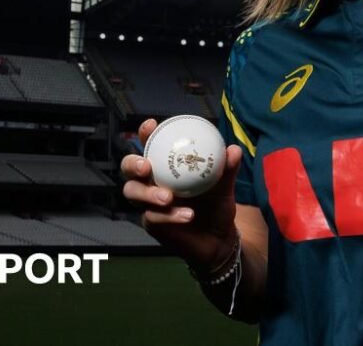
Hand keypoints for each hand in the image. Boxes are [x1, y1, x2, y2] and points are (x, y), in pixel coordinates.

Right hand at [120, 118, 242, 274]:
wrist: (219, 237)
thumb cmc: (216, 204)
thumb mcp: (224, 185)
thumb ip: (227, 169)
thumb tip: (233, 150)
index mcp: (167, 166)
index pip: (151, 146)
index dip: (146, 134)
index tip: (150, 125)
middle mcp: (153, 181)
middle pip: (129, 168)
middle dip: (132, 164)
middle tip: (146, 166)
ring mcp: (149, 203)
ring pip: (133, 193)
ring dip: (148, 193)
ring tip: (167, 197)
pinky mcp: (152, 223)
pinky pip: (153, 217)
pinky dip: (170, 215)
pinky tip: (187, 215)